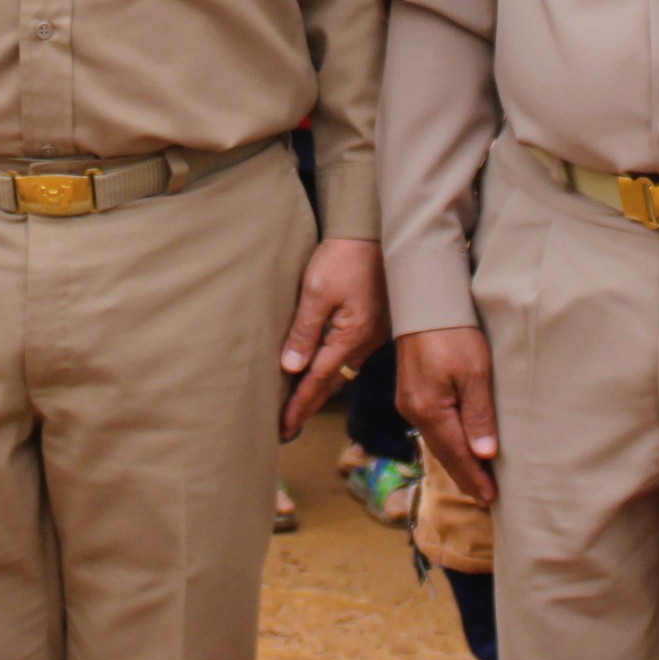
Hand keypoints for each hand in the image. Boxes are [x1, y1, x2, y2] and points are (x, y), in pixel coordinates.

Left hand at [278, 239, 384, 438]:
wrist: (374, 232)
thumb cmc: (344, 257)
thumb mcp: (317, 291)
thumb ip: (304, 330)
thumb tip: (291, 367)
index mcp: (350, 337)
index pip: (319, 380)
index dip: (300, 405)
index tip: (285, 427)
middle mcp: (364, 342)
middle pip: (332, 381)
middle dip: (310, 403)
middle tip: (289, 425)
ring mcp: (372, 334)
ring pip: (341, 368)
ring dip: (321, 385)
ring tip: (301, 402)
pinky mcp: (374, 324)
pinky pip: (349, 353)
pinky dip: (332, 366)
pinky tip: (321, 367)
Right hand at [393, 325, 499, 503]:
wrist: (425, 300)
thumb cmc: (453, 332)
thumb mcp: (475, 372)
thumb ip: (479, 414)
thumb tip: (484, 454)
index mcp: (430, 410)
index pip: (456, 455)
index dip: (474, 478)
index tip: (490, 498)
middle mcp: (413, 410)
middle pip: (443, 452)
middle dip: (465, 475)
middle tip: (485, 496)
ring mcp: (409, 401)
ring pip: (436, 440)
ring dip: (456, 459)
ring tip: (476, 476)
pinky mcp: (411, 390)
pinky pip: (432, 426)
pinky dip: (448, 440)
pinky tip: (459, 445)